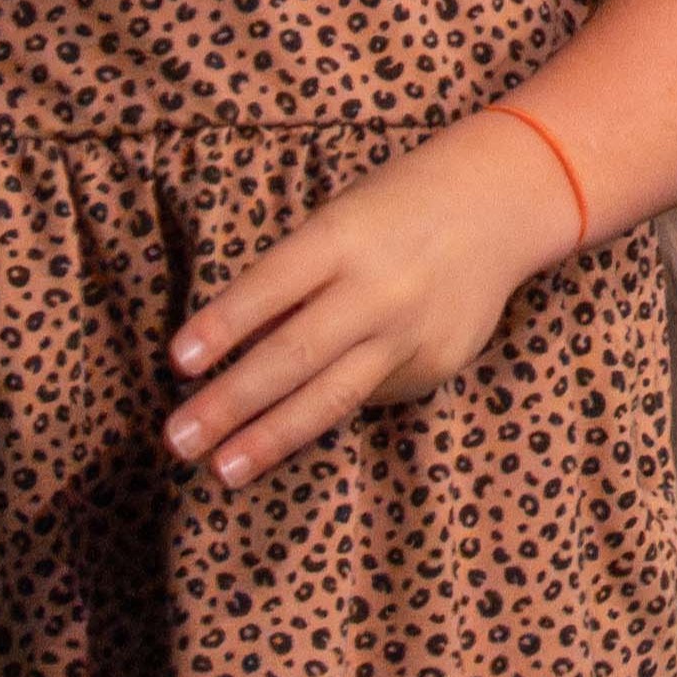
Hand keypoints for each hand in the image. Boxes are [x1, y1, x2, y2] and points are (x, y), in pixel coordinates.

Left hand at [156, 109, 570, 482]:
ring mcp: (410, 332)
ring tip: (222, 468)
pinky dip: (324, 410)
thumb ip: (293, 280)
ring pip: (331, 395)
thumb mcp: (338, 221)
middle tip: (178, 439)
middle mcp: (377, 289)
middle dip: (231, 401)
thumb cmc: (393, 209)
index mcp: (342, 237)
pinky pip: (368, 395)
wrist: (498, 207)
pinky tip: (288, 429)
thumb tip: (230, 349)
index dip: (224, 324)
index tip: (178, 361)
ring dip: (270, 437)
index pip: (271, 285)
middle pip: (294, 354)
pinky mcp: (434, 364)